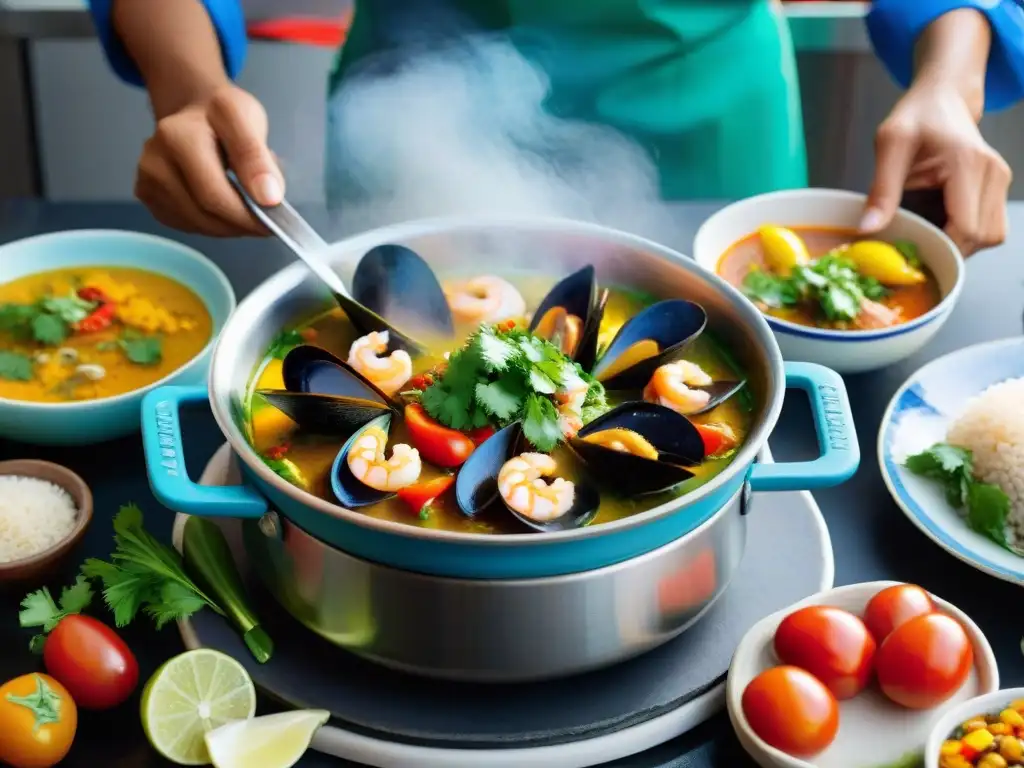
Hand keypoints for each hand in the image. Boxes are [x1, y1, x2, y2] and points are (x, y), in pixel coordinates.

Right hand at [134, 84, 284, 236]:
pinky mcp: (148, 196)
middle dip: (240, 225)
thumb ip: (257, 158)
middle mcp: (153, 161)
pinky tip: (224, 208)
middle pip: (204, 214)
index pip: (213, 195)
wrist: (194, 111)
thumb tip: (268, 198)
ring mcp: (147, 181)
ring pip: (197, 225)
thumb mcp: (248, 120)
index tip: (274, 224)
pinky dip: (213, 225)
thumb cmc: (224, 115)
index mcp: (177, 137)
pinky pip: (187, 225)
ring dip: (229, 227)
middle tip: (265, 221)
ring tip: (246, 209)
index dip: (246, 217)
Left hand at [862, 81, 1010, 255]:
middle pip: (981, 238)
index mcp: (968, 163)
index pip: (966, 228)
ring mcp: (1000, 181)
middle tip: (915, 245)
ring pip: (990, 237)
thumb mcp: (889, 146)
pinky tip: (941, 224)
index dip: (940, 247)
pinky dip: (967, 235)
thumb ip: (881, 190)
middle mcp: (993, 173)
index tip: (910, 249)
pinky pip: (989, 226)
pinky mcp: (998, 187)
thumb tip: (867, 228)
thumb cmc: (916, 117)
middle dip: (948, 249)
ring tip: (928, 232)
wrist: (942, 98)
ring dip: (959, 244)